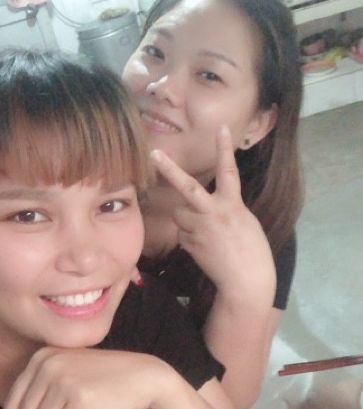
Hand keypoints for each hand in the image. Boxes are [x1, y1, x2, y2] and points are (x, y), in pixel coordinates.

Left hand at [4, 347, 218, 408]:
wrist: (143, 376)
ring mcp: (62, 379)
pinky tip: (94, 408)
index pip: (14, 405)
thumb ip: (42, 397)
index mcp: (41, 357)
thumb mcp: (68, 379)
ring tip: (85, 406)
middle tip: (72, 406)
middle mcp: (47, 364)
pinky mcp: (78, 398)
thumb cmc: (104, 381)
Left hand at [150, 126, 275, 295]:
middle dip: (169, 169)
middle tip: (154, 153)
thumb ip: (226, 208)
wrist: (246, 281)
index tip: (221, 128)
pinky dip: (188, 237)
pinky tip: (202, 246)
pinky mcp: (189, 243)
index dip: (225, 148)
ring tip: (203, 232)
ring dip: (186, 219)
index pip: (228, 171)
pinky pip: (183, 234)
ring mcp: (199, 228)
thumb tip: (208, 205)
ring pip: (180, 214)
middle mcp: (213, 212)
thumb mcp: (244, 222)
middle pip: (188, 187)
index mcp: (232, 205)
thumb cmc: (253, 250)